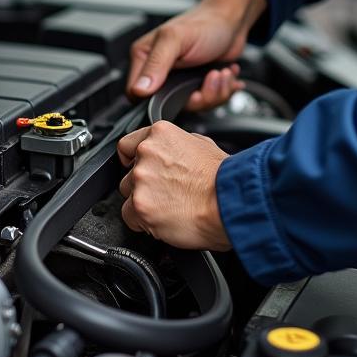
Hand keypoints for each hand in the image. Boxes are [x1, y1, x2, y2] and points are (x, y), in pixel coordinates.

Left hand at [117, 120, 230, 249]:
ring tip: (169, 207)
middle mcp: (147, 152)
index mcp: (160, 134)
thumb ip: (177, 145)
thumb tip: (171, 151)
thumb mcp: (203, 145)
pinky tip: (164, 219)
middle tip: (166, 193)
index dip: (134, 160)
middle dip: (143, 184)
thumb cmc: (223, 178)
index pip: (127, 145)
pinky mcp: (140, 205)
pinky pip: (130, 217)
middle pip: (128, 173)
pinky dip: (143, 221)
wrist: (229, 203)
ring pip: (128, 195)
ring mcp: (141, 179)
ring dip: (143, 202)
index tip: (140, 169)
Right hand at [127, 0, 266, 105]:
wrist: (232, 21)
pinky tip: (224, 73)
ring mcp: (180, 79)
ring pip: (193, 105)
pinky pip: (207, 102)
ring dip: (214, 92)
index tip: (180, 90)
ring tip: (219, 73)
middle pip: (170, 105)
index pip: (138, 94)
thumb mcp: (175, 39)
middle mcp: (160, 70)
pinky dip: (222, 91)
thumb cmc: (205, 23)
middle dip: (197, 97)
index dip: (159, 99)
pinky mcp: (197, 84)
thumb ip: (156, 63)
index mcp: (145, 57)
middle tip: (208, 79)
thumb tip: (139, 88)